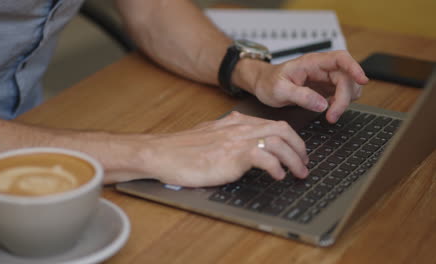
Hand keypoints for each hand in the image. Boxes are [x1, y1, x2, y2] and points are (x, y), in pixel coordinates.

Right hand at [132, 112, 308, 186]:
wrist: (162, 153)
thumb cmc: (181, 150)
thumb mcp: (209, 137)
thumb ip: (227, 138)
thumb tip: (241, 148)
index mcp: (235, 122)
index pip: (273, 124)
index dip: (291, 139)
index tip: (297, 152)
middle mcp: (240, 127)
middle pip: (283, 129)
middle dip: (300, 147)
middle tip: (304, 163)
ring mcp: (237, 140)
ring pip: (280, 142)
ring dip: (295, 160)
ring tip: (297, 173)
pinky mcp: (233, 155)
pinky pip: (265, 157)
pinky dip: (277, 167)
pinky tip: (277, 176)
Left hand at [236, 50, 368, 122]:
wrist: (263, 84)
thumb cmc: (269, 82)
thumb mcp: (279, 90)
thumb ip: (300, 96)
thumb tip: (322, 104)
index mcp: (311, 63)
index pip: (340, 58)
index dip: (355, 67)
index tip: (363, 80)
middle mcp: (322, 68)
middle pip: (347, 77)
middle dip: (344, 98)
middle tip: (332, 116)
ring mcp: (325, 78)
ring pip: (348, 86)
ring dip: (344, 102)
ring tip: (329, 114)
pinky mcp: (325, 89)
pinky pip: (341, 95)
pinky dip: (339, 104)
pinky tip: (328, 110)